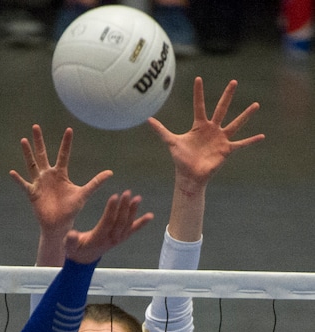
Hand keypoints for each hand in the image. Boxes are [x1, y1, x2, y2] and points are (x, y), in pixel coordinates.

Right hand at [12, 124, 112, 239]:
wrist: (59, 224)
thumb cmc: (71, 210)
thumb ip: (96, 183)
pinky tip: (12, 172)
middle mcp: (48, 175)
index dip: (66, 143)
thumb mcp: (84, 194)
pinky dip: (18, 180)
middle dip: (39, 141)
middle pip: (43, 154)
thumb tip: (111, 172)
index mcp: (61, 174)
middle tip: (36, 126)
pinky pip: (24, 184)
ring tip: (23, 140)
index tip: (69, 129)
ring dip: (27, 153)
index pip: (63, 154)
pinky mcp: (32, 193)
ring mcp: (39, 183)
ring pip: (32, 165)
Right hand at [64, 190, 153, 264]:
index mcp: (98, 239)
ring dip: (133, 211)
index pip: (107, 222)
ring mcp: (117, 239)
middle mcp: (110, 240)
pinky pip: (132, 230)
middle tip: (127, 193)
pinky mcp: (120, 238)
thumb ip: (70, 241)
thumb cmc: (76, 250)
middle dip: (124, 207)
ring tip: (137, 198)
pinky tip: (150, 216)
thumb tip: (71, 234)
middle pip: (120, 221)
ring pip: (127, 224)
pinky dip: (141, 223)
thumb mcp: (69, 247)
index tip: (115, 196)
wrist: (84, 261)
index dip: (111, 210)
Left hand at [148, 77, 263, 190]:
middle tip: (233, 81)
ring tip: (256, 105)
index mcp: (199, 126)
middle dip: (227, 96)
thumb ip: (160, 130)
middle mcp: (212, 129)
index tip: (198, 78)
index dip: (198, 93)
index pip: (199, 105)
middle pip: (221, 109)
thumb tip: (147, 119)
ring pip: (235, 123)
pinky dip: (251, 141)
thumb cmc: (181, 159)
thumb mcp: (171, 142)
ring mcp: (220, 139)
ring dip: (245, 115)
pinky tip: (262, 136)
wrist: (189, 176)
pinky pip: (241, 144)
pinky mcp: (226, 150)